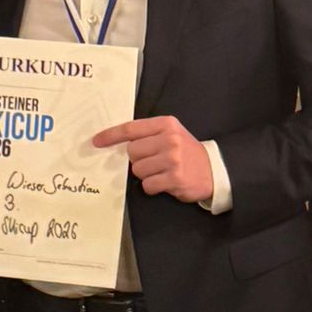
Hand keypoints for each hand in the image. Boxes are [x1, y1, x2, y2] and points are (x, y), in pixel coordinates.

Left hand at [93, 115, 213, 201]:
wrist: (214, 169)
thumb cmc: (187, 152)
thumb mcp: (171, 134)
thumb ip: (148, 135)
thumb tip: (117, 143)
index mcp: (166, 124)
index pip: (131, 129)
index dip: (111, 135)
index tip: (96, 141)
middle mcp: (169, 139)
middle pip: (132, 152)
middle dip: (138, 160)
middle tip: (153, 161)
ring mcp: (172, 159)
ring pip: (138, 170)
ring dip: (146, 175)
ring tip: (162, 172)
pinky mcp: (174, 178)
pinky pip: (147, 185)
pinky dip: (153, 187)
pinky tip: (166, 182)